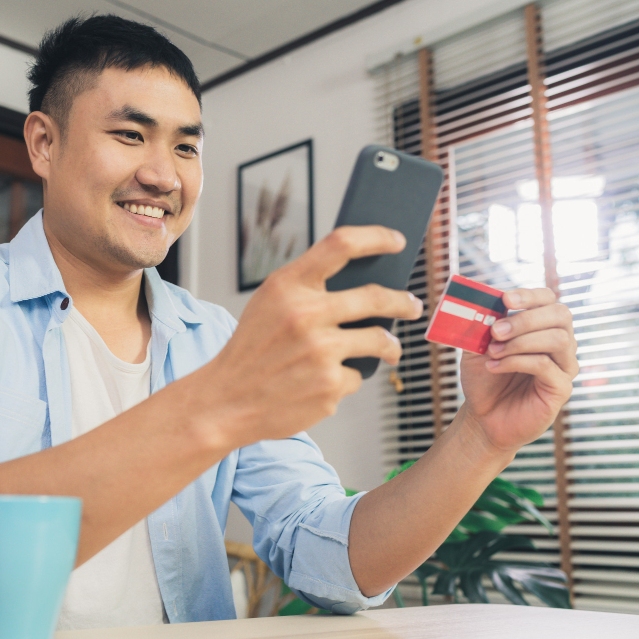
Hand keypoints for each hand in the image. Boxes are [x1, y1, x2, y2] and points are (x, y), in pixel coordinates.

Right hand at [195, 226, 423, 446]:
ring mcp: (320, 352)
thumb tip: (362, 282)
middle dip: (403, 302)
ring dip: (390, 346)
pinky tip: (323, 383)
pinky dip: (346, 379)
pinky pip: (356, 377)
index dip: (376, 237)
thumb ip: (306, 289)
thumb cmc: (251, 350)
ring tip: (389, 350)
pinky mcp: (330, 386)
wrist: (225, 401)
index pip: (341, 244)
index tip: (396, 241)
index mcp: (288, 287)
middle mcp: (306, 315)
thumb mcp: (268, 305)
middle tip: (412, 305)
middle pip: (377, 298)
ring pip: (379, 341)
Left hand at [458, 288, 577, 453]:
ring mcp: (565, 365)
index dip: (530, 295)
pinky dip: (516, 362)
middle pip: (560, 315)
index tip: (506, 300)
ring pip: (558, 339)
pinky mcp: (561, 388)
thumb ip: (482, 324)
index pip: (549, 299)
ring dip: (520, 342)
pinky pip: (546, 366)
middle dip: (525, 320)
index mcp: (542, 326)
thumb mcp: (477, 346)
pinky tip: (494, 367)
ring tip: (493, 352)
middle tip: (495, 331)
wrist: (483, 416)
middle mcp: (560, 343)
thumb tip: (484, 301)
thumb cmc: (484, 378)